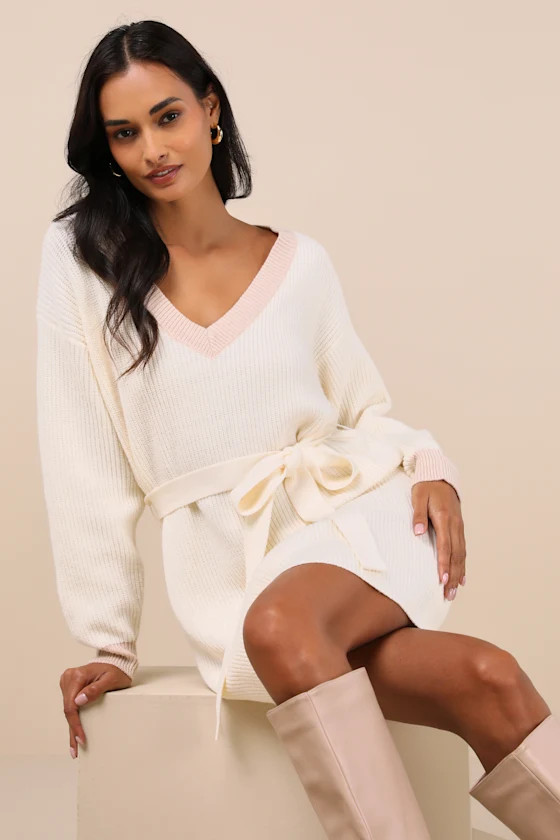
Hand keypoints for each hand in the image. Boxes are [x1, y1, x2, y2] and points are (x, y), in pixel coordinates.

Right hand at [60, 663, 131, 758]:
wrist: (116, 660)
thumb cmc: (117, 670)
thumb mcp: (110, 679)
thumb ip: (95, 689)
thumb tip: (78, 701)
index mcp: (77, 676)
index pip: (71, 705)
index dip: (75, 724)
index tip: (81, 739)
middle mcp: (69, 677)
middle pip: (68, 709)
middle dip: (72, 730)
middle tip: (76, 750)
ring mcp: (68, 682)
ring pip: (68, 709)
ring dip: (71, 728)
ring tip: (74, 748)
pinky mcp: (70, 686)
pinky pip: (70, 705)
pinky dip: (73, 720)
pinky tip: (73, 733)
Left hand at [411, 479, 465, 601]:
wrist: (440, 476)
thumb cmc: (426, 487)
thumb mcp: (418, 497)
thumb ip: (418, 515)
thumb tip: (418, 532)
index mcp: (445, 518)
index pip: (445, 545)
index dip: (444, 564)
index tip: (443, 579)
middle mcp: (455, 525)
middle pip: (456, 555)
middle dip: (453, 576)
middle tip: (449, 594)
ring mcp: (459, 527)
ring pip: (461, 554)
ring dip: (459, 574)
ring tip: (454, 591)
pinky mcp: (459, 528)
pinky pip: (463, 549)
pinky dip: (463, 565)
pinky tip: (462, 577)